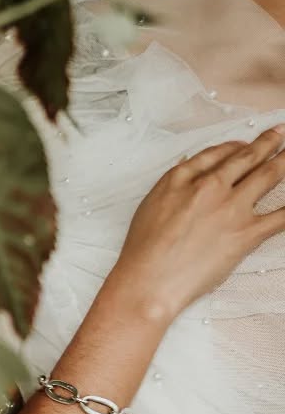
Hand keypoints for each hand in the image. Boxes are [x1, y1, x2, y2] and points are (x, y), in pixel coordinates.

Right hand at [109, 125, 284, 318]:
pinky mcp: (246, 233)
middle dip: (268, 142)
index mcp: (182, 178)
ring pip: (269, 176)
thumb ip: (174, 185)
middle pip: (247, 157)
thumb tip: (190, 170)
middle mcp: (210, 186)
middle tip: (280, 133)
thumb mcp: (150, 205)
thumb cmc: (143, 250)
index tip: (245, 144)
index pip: (216, 154)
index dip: (235, 146)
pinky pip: (282, 216)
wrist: (149, 280)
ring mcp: (231, 208)